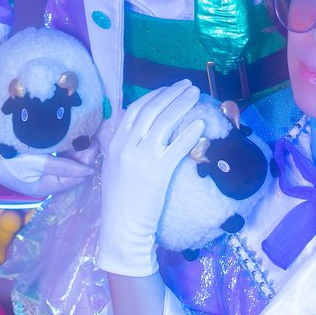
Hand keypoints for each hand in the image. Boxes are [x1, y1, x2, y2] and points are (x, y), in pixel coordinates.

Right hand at [0, 124, 95, 197]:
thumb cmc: (6, 159)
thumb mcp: (35, 164)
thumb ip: (62, 167)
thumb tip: (89, 172)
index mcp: (48, 188)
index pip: (77, 176)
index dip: (87, 159)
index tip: (93, 140)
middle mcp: (48, 181)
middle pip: (74, 167)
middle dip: (83, 151)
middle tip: (90, 132)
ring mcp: (43, 170)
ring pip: (68, 159)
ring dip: (76, 146)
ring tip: (83, 130)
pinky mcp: (38, 159)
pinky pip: (58, 153)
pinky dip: (66, 144)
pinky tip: (71, 132)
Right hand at [96, 80, 204, 276]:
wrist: (121, 229)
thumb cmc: (121, 200)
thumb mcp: (115, 166)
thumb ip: (125, 145)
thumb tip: (142, 126)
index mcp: (114, 143)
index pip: (136, 109)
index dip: (155, 95)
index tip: (170, 89)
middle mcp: (126, 146)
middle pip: (152, 110)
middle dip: (172, 94)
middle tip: (188, 85)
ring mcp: (141, 159)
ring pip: (165, 123)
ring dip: (182, 105)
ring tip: (196, 95)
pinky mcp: (157, 173)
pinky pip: (177, 147)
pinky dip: (189, 132)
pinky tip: (200, 124)